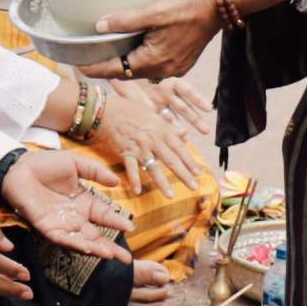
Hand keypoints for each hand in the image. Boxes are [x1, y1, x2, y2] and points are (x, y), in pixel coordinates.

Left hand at [0, 151, 133, 262]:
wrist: (18, 167)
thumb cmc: (45, 164)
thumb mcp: (76, 164)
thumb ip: (96, 172)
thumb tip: (117, 182)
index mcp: (84, 202)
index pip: (104, 215)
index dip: (117, 222)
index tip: (131, 228)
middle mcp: (75, 217)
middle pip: (96, 236)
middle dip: (111, 247)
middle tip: (126, 258)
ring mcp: (61, 224)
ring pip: (81, 241)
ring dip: (95, 248)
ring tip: (110, 254)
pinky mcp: (46, 227)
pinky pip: (62, 238)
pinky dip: (75, 244)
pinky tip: (87, 248)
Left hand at [78, 0, 222, 82]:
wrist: (217, 9)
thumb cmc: (186, 8)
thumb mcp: (152, 12)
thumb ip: (125, 21)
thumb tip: (99, 26)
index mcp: (153, 61)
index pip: (116, 70)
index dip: (96, 68)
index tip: (79, 66)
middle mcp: (163, 71)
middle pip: (128, 73)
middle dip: (109, 67)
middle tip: (90, 59)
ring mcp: (174, 69)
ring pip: (142, 70)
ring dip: (126, 63)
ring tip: (111, 52)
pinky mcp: (181, 63)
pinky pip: (155, 66)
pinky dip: (142, 60)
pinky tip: (137, 48)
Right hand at [91, 82, 211, 195]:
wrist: (108, 110)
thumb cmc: (131, 110)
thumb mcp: (153, 115)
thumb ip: (169, 126)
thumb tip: (185, 133)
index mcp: (162, 130)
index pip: (180, 148)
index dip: (190, 161)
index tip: (198, 173)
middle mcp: (153, 140)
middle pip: (171, 160)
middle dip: (184, 174)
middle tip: (194, 187)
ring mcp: (139, 147)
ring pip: (153, 167)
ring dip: (162, 182)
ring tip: (170, 195)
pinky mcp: (126, 152)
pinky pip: (131, 168)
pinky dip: (134, 180)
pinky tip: (137, 192)